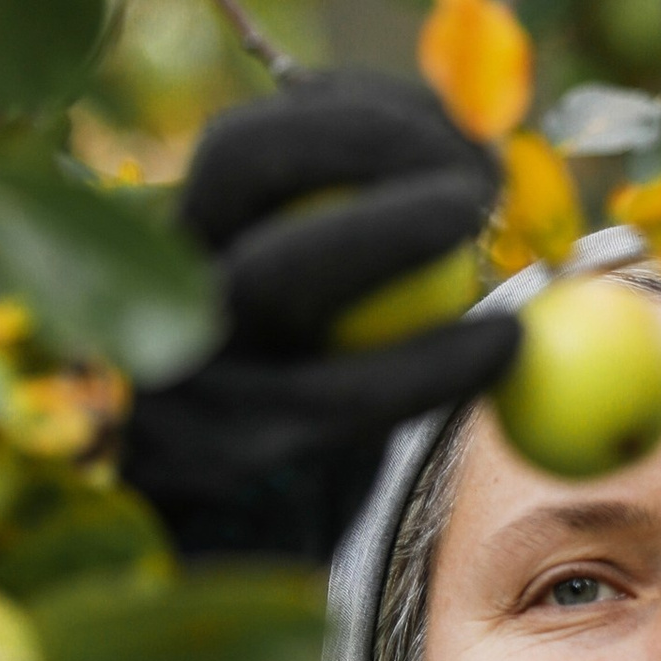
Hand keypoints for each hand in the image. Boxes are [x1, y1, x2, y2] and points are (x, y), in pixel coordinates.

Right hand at [118, 77, 517, 561]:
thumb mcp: (311, 304)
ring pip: (280, 273)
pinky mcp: (223, 454)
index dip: (357, 114)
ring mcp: (177, 361)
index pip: (249, 141)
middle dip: (369, 143)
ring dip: (400, 237)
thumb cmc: (294, 396)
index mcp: (177, 238)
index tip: (463, 128)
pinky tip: (503, 348)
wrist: (225, 547)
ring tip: (494, 248)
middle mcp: (156, 284)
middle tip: (480, 178)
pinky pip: (338, 398)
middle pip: (239, 164)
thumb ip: (364, 222)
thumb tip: (478, 131)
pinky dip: (433, 364)